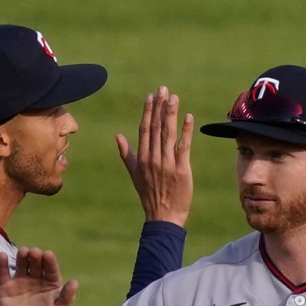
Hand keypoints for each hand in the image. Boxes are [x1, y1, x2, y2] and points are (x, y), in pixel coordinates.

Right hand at [0, 249, 77, 305]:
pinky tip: (2, 255)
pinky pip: (4, 273)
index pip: (51, 270)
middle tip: (35, 252)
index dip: (50, 262)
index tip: (48, 255)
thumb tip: (75, 282)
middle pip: (36, 264)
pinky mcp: (6, 286)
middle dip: (36, 257)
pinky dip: (2, 264)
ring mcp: (20, 281)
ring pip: (21, 265)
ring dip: (22, 257)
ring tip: (23, 251)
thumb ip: (66, 297)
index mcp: (50, 283)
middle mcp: (35, 278)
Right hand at [115, 86, 194, 225]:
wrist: (163, 217)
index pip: (144, 129)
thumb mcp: (134, 174)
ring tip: (174, 97)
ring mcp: (167, 164)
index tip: (151, 96)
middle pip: (156, 127)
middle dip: (160, 107)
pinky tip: (188, 117)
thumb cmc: (149, 195)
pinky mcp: (181, 170)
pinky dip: (186, 132)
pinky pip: (183, 147)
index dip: (148, 111)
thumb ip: (127, 153)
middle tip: (164, 89)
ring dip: (171, 114)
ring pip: (168, 134)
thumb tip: (117, 135)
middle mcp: (153, 158)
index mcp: (142, 158)